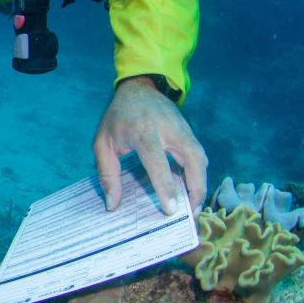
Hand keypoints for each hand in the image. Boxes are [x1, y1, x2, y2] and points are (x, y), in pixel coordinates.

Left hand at [93, 77, 207, 214]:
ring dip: (201, 183)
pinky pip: (199, 155)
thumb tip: (112, 205)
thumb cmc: (118, 117)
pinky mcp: (190, 132)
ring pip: (201, 158)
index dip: (165, 186)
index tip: (171, 209)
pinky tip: (192, 190)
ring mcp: (183, 129)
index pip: (157, 161)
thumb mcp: (102, 142)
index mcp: (142, 131)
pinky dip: (199, 174)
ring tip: (193, 207)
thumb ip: (107, 173)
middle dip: (196, 188)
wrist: (138, 88)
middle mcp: (168, 130)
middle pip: (192, 159)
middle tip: (191, 214)